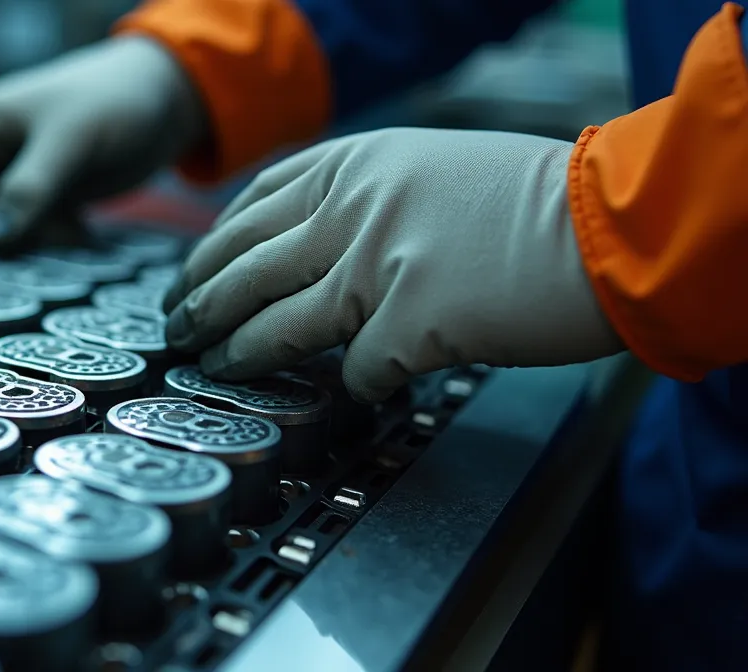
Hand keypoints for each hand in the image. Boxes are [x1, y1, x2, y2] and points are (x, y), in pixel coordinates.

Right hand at [0, 37, 205, 251]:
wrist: (172, 98)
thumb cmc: (115, 101)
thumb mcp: (71, 140)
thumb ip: (29, 188)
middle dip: (3, 239)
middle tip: (43, 250)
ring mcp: (22, 175)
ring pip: (6, 229)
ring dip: (35, 243)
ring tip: (73, 238)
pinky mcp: (52, 194)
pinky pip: (37, 231)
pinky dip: (55, 241)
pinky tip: (84, 239)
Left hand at [162, 128, 623, 401]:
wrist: (611, 223)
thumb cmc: (532, 200)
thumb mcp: (426, 167)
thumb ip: (359, 197)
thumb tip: (306, 243)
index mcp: (353, 165)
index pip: (251, 210)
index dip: (209, 250)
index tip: (190, 277)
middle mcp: (351, 208)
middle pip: (243, 267)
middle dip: (199, 304)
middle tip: (176, 330)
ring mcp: (376, 264)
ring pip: (274, 322)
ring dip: (236, 352)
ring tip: (212, 367)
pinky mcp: (409, 321)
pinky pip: (356, 370)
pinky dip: (351, 386)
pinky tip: (350, 394)